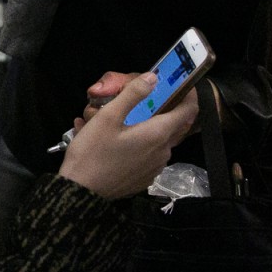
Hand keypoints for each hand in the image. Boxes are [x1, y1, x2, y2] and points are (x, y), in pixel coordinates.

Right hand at [60, 72, 197, 199]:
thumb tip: (154, 78)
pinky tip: (115, 142)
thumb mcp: (107, 117)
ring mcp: (156, 167)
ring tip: (119, 122)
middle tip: (142, 100)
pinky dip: (139, 144)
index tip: (180, 85)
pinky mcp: (146, 178)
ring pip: (160, 140)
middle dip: (164, 110)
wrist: (82, 193)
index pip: (188, 111)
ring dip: (147, 127)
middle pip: (174, 125)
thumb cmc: (93, 151)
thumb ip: (132, 94)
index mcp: (157, 134)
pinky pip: (150, 155)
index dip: (189, 96)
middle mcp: (163, 152)